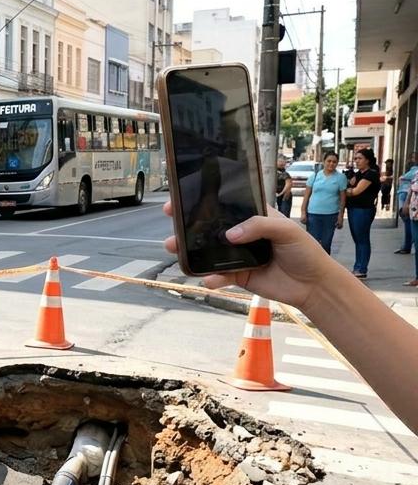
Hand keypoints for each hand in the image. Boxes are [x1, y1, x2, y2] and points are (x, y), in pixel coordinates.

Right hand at [163, 201, 342, 311]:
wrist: (313, 285)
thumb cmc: (305, 251)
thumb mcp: (286, 230)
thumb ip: (258, 226)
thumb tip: (229, 235)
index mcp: (253, 217)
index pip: (225, 206)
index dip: (204, 202)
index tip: (183, 199)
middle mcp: (242, 235)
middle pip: (210, 228)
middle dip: (188, 226)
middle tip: (171, 223)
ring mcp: (237, 256)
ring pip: (208, 252)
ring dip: (189, 252)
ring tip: (174, 249)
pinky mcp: (238, 276)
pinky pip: (218, 276)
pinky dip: (211, 278)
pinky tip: (208, 279)